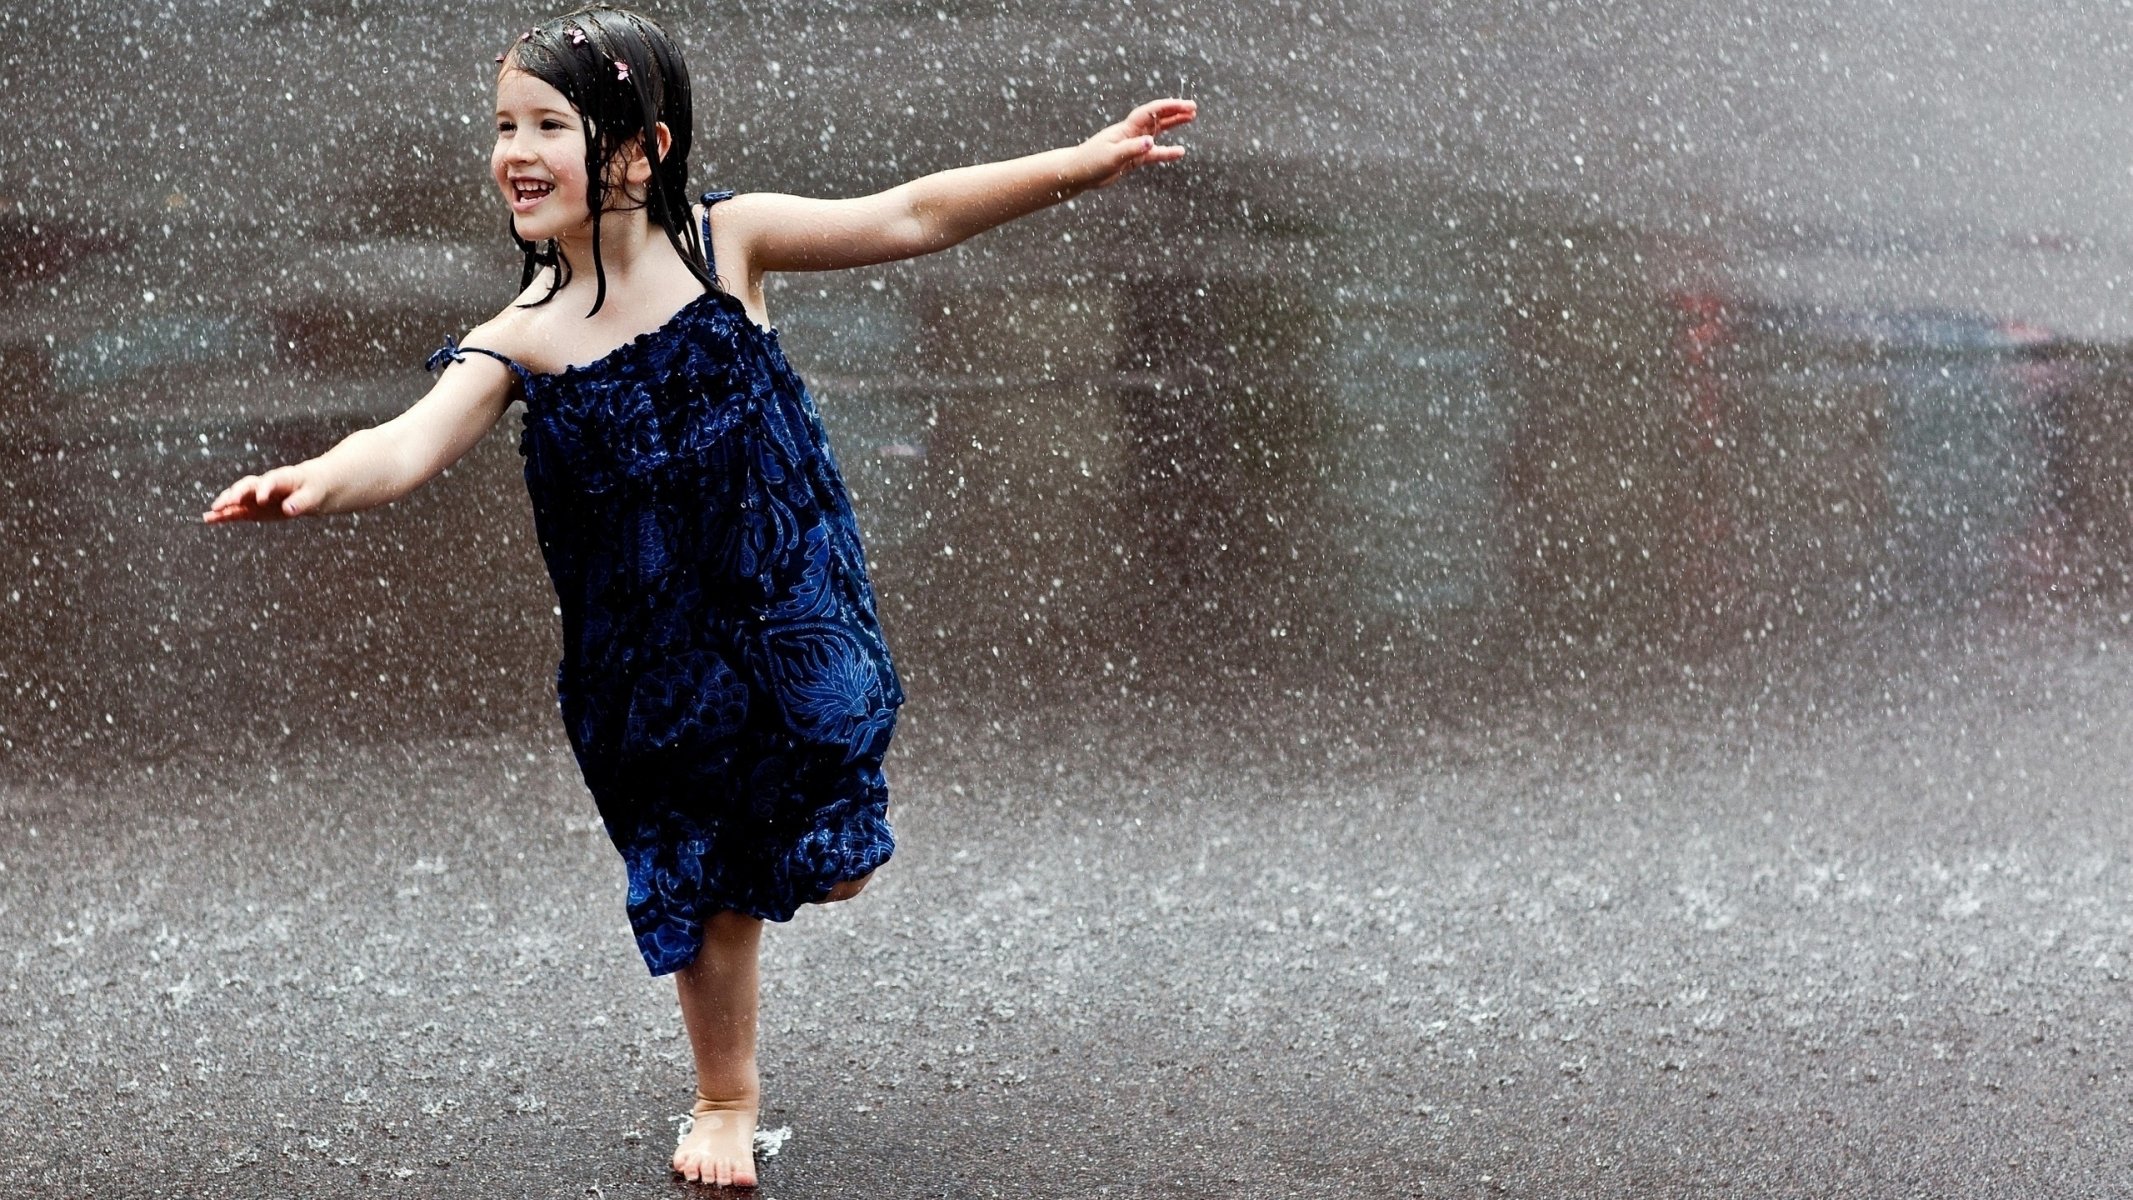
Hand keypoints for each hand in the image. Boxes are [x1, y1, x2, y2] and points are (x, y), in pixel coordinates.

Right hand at [202, 464, 323, 522]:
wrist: (310, 486)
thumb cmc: (313, 487)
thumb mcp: (314, 494)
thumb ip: (301, 501)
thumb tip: (289, 509)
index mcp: (282, 477)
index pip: (271, 481)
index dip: (265, 489)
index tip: (261, 499)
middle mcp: (264, 484)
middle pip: (247, 486)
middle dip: (237, 494)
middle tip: (226, 504)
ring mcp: (256, 495)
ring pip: (238, 498)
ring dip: (224, 505)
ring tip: (210, 515)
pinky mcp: (253, 507)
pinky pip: (237, 510)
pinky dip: (224, 515)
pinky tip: (210, 519)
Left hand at [1081, 98, 1196, 188]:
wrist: (1078, 173)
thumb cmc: (1090, 162)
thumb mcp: (1112, 156)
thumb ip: (1132, 149)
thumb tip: (1151, 142)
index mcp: (1127, 128)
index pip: (1151, 112)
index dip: (1169, 107)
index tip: (1185, 105)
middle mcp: (1132, 133)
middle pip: (1157, 118)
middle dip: (1175, 111)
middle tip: (1193, 107)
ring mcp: (1133, 144)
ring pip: (1158, 131)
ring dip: (1174, 124)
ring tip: (1191, 118)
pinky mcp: (1133, 158)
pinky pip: (1154, 153)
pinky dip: (1167, 152)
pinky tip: (1180, 152)